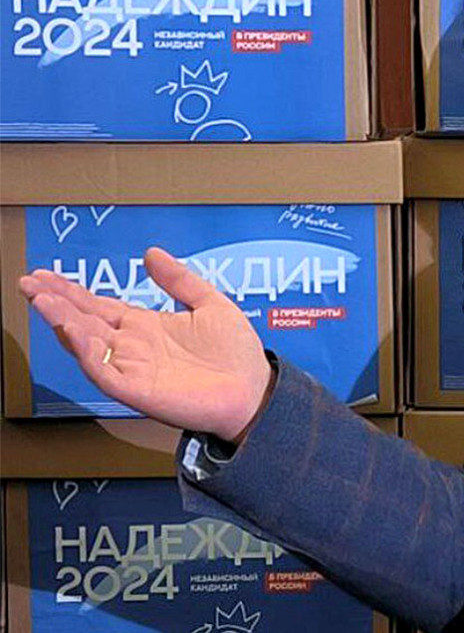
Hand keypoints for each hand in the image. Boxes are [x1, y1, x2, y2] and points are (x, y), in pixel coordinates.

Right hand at [19, 247, 272, 441]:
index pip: (99, 305)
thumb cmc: (236, 353)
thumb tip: (152, 254)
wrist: (254, 389)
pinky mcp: (138, 390)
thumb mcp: (210, 303)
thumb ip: (179, 280)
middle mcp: (133, 346)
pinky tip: (77, 333)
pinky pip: (105, 372)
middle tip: (29, 282)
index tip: (45, 274)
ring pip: (87, 344)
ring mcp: (133, 368)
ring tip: (43, 300)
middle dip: (55, 301)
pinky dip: (89, 353)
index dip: (71, 291)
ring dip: (64, 323)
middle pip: (84, 321)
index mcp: (146, 326)